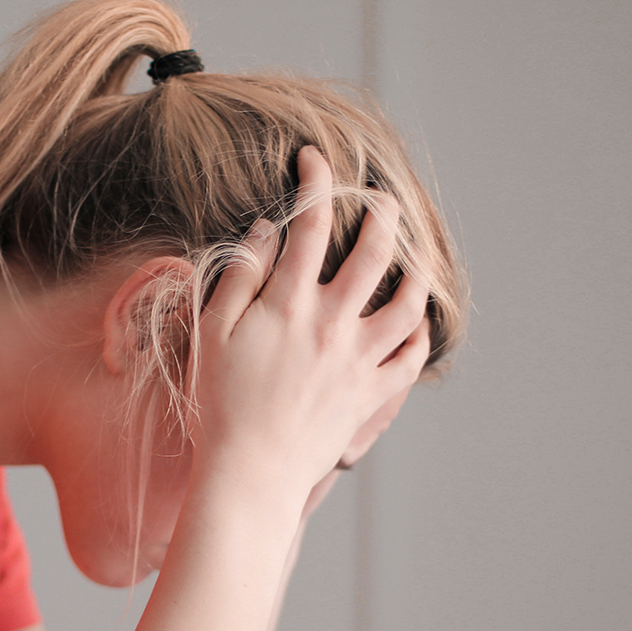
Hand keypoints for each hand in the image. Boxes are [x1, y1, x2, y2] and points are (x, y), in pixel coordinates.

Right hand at [191, 146, 431, 513]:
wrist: (249, 473)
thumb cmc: (219, 404)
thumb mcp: (212, 333)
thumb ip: (240, 276)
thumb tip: (269, 231)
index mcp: (290, 303)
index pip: (311, 223)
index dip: (317, 180)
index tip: (315, 157)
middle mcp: (333, 323)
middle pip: (376, 251)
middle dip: (382, 212)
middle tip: (381, 198)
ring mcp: (359, 360)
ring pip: (409, 301)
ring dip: (416, 269)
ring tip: (413, 254)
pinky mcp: (371, 395)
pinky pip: (412, 358)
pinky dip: (420, 333)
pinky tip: (416, 319)